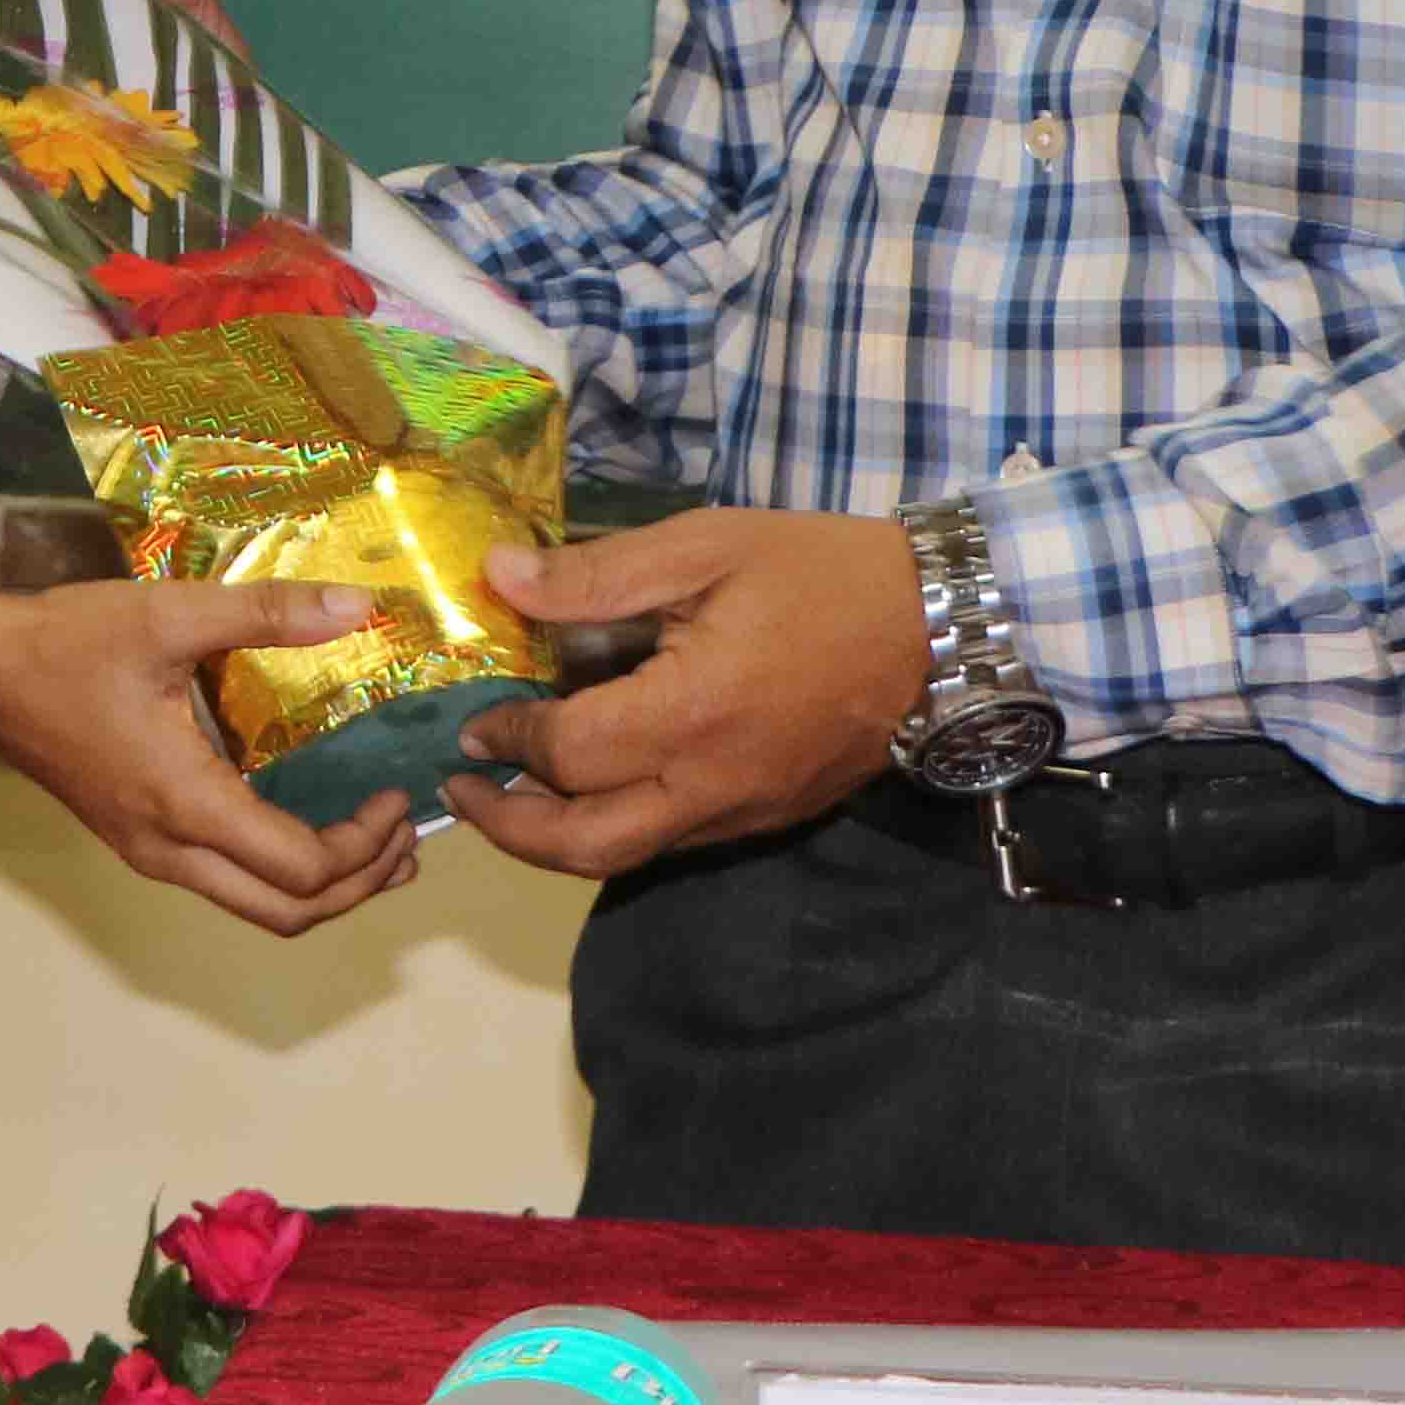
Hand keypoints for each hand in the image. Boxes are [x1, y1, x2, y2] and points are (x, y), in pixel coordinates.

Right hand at [0, 575, 425, 936]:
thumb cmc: (69, 643)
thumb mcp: (171, 614)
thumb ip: (268, 611)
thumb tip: (358, 607)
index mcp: (186, 803)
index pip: (301, 869)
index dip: (363, 843)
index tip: (393, 791)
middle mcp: (170, 850)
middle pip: (288, 914)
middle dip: (359, 885)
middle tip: (403, 835)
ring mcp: (151, 854)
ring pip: (258, 910)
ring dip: (325, 890)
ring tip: (374, 844)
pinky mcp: (140, 842)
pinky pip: (229, 885)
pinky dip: (283, 874)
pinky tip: (308, 824)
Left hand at [443, 511, 929, 877]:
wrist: (940, 628)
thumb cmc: (821, 573)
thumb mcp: (706, 546)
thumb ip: (598, 574)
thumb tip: (500, 577)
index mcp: (693, 714)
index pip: (570, 753)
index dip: (510, 738)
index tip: (477, 718)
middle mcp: (712, 785)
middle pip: (583, 844)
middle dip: (508, 827)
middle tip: (463, 789)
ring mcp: (742, 813)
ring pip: (625, 857)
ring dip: (555, 837)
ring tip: (512, 792)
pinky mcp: (766, 819)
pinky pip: (672, 843)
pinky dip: (615, 827)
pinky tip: (594, 785)